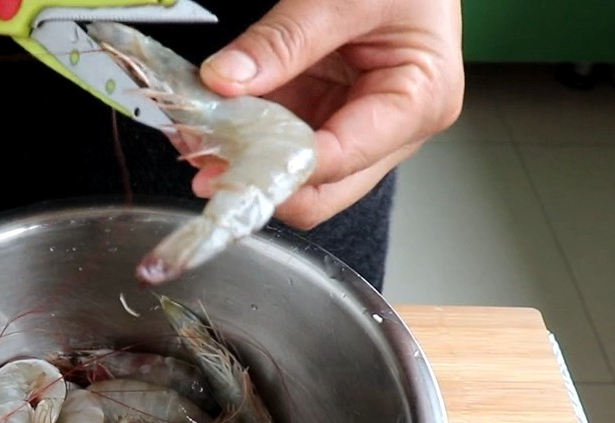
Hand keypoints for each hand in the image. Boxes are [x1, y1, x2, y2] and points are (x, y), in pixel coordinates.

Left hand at [194, 0, 464, 228]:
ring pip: (293, 172)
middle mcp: (393, 128)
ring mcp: (358, 124)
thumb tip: (225, 79)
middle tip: (205, 160)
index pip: (342, 159)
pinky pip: (282, 138)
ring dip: (243, 159)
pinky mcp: (329, 110)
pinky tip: (212, 120)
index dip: (281, 168)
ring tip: (196, 135)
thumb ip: (283, 40)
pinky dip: (245, 134)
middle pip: (321, 190)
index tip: (227, 159)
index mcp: (418, 101)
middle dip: (259, 178)